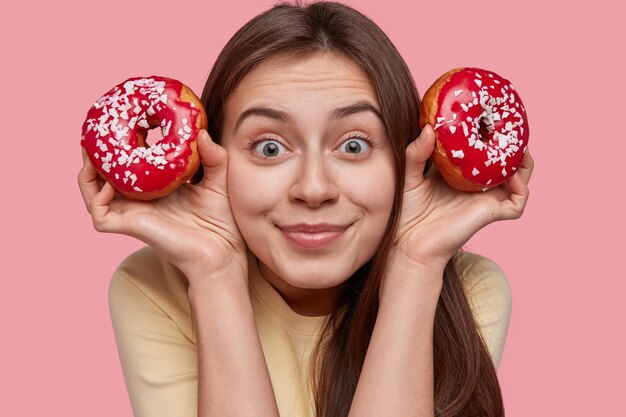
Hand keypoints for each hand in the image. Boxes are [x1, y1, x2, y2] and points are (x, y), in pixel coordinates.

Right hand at [78, 130, 246, 279]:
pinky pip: (100, 215)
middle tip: (97, 133)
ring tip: (93, 153)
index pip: (130, 165)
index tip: (121, 122)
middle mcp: (140, 200)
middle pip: (104, 176)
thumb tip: (201, 132)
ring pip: (94, 194)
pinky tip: (109, 184)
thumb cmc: (222, 221)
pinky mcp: (131, 228)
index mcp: (156, 188)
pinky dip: (96, 197)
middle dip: (96, 155)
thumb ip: (213, 156)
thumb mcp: (219, 180)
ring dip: (88, 173)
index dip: (121, 146)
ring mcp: (133, 214)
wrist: (224, 252)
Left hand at [393, 125, 533, 271]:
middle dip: (512, 143)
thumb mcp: (410, 176)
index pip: (480, 150)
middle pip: (504, 161)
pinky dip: (521, 187)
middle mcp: (477, 185)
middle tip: (510, 123)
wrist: (407, 243)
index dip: (487, 134)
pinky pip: (517, 201)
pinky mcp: (491, 214)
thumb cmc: (406, 212)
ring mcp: (486, 199)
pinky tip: (512, 175)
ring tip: (519, 144)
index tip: (488, 113)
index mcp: (460, 174)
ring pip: (518, 178)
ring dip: (523, 161)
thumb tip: (429, 128)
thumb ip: (416, 153)